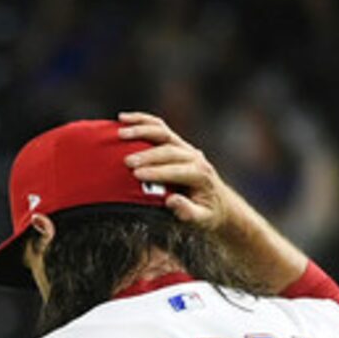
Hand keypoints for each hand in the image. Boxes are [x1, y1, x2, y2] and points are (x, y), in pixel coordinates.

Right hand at [117, 112, 236, 234]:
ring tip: (120, 132)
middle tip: (126, 162)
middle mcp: (194, 156)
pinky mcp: (176, 142)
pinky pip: (159, 127)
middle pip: (169, 149)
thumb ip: (188, 212)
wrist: (217, 201)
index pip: (177, 170)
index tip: (136, 175)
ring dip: (141, 130)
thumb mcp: (202, 219)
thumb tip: (172, 201)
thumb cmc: (206, 213)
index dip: (157, 172)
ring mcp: (185, 147)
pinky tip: (123, 118)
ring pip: (163, 132)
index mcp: (201, 174)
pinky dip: (141, 121)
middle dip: (147, 155)